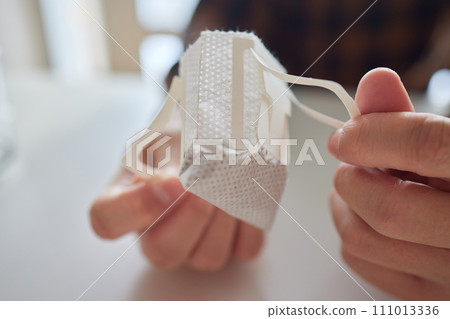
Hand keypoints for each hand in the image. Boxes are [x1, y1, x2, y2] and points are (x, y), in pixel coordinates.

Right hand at [90, 131, 262, 270]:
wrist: (207, 139)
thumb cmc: (178, 139)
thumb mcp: (162, 135)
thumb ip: (163, 157)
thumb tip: (178, 182)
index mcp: (126, 203)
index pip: (107, 220)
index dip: (137, 207)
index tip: (167, 178)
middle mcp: (156, 235)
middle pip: (164, 252)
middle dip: (191, 217)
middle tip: (205, 185)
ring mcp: (194, 247)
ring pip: (209, 257)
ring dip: (225, 217)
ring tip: (231, 181)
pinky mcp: (231, 247)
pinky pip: (246, 248)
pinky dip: (251, 220)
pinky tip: (246, 193)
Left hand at [328, 68, 449, 299]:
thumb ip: (412, 115)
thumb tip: (373, 80)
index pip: (429, 147)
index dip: (374, 134)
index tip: (345, 134)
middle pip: (388, 207)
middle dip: (353, 177)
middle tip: (354, 163)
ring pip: (363, 239)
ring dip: (345, 205)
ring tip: (361, 185)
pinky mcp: (428, 299)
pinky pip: (360, 261)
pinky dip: (351, 232)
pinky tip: (368, 217)